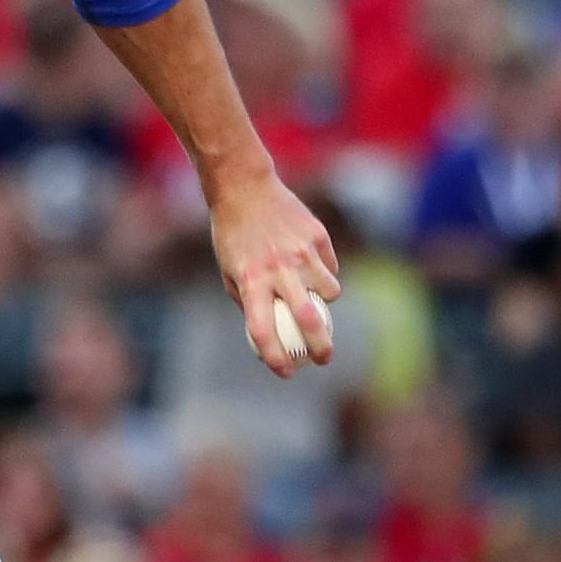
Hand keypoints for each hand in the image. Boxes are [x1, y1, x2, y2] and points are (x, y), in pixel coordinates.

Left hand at [208, 171, 339, 378]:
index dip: (275, 357)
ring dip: (325, 301)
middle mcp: (277, 269)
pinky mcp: (317, 236)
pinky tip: (310, 263)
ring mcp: (301, 252)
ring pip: (329, 291)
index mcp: (250, 281)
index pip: (262, 330)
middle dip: (321, 346)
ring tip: (312, 293)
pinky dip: (325, 273)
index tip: (285, 372)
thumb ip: (248, 301)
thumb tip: (268, 334)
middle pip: (308, 318)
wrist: (245, 189)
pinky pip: (330, 267)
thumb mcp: (229, 271)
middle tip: (324, 358)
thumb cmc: (234, 236)